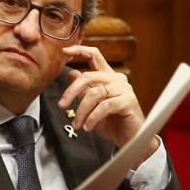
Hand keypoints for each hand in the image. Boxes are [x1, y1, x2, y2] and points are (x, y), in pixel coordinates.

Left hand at [57, 45, 158, 159]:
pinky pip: (104, 106)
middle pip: (88, 76)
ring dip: (81, 111)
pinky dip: (92, 118)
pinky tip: (87, 127)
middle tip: (61, 106)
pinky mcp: (128, 101)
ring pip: (94, 94)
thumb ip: (83, 91)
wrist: (128, 139)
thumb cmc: (110, 122)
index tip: (64, 50)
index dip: (79, 50)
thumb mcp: (91, 106)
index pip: (94, 56)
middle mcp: (116, 79)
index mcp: (107, 76)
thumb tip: (71, 73)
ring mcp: (124, 89)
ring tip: (76, 124)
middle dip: (71, 92)